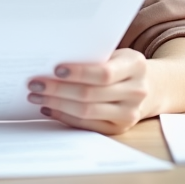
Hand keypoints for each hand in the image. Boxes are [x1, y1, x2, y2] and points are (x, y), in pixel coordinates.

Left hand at [26, 48, 151, 135]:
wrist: (149, 87)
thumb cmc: (122, 65)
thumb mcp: (116, 54)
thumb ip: (93, 56)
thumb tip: (50, 63)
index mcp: (136, 66)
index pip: (103, 73)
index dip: (78, 73)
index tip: (55, 69)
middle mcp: (136, 92)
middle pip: (90, 94)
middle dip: (58, 89)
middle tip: (34, 84)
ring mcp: (129, 114)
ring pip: (86, 111)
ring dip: (57, 104)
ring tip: (36, 96)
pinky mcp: (119, 129)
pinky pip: (87, 125)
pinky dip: (64, 117)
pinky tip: (49, 108)